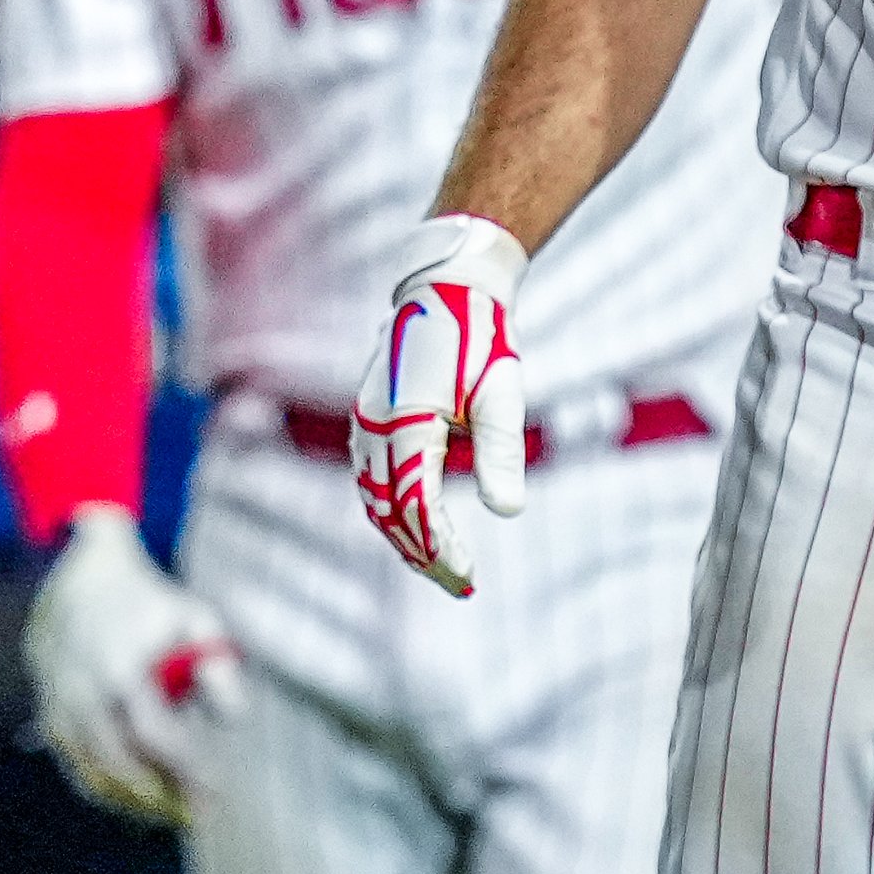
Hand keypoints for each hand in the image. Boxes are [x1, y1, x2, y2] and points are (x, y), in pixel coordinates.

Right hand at [23, 504, 244, 824]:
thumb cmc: (152, 605)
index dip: (186, 770)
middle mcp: (82, 692)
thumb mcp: (199, 622)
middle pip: (119, 765)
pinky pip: (73, 763)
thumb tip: (233, 721)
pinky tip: (138, 797)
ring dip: (132, 800)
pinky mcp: (48, 713)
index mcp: (121, 669)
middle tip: (199, 814)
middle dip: (162, 797)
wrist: (85, 582)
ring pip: (91, 771)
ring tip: (172, 813)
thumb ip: (221, 670)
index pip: (154, 736)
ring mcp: (58, 704)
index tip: (218, 791)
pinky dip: (103, 787)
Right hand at [354, 213, 528, 593]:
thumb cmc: (479, 338)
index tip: (468, 576)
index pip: (416, 505)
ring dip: (402, 535)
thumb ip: (500, 453)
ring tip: (438, 564)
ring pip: (372, 497)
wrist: (443, 288)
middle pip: (387, 510)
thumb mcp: (500, 394)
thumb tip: (508, 510)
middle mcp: (374, 427)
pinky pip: (367, 476)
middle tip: (461, 585)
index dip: (440, 547)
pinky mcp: (368, 417)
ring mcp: (365, 422)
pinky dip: (388, 508)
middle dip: (422, 553)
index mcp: (405, 423)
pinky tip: (415, 522)